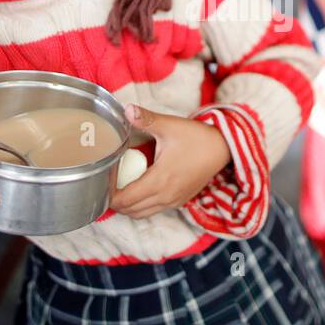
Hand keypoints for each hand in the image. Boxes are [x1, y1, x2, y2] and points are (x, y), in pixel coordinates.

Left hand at [108, 105, 232, 218]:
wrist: (223, 149)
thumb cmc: (197, 138)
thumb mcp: (170, 126)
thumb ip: (146, 119)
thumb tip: (126, 109)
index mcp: (160, 180)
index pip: (125, 199)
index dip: (109, 194)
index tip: (102, 180)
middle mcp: (166, 196)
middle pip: (130, 210)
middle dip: (114, 202)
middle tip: (105, 184)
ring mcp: (173, 201)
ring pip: (142, 214)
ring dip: (127, 206)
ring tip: (118, 188)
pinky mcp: (179, 201)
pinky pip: (154, 210)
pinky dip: (141, 205)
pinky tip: (138, 188)